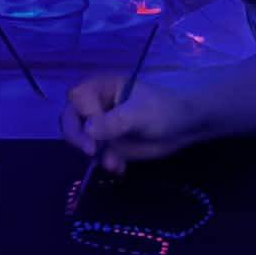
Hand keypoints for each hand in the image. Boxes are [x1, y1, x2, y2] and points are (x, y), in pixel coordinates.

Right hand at [63, 74, 208, 174]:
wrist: (185, 128)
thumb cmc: (165, 110)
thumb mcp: (140, 114)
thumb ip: (114, 121)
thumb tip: (88, 131)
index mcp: (101, 87)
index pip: (77, 100)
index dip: (82, 118)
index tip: (94, 137)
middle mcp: (95, 103)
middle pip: (70, 119)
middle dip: (78, 139)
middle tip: (93, 153)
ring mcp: (100, 124)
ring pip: (80, 140)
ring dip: (94, 155)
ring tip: (115, 164)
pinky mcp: (107, 142)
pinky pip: (95, 154)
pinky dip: (105, 162)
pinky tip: (120, 168)